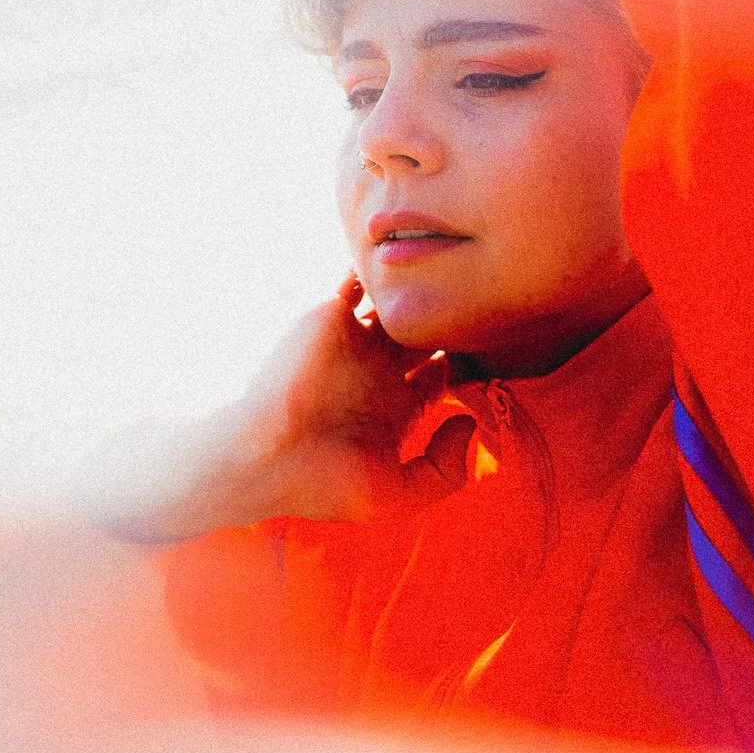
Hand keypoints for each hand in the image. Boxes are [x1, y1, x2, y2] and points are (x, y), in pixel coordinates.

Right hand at [100, 278, 476, 538]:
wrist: (261, 457)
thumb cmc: (324, 483)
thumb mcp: (398, 494)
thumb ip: (446, 469)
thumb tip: (470, 421)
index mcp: (395, 410)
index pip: (442, 375)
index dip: (468, 364)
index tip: (492, 353)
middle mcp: (377, 372)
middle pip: (428, 334)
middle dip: (453, 321)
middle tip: (484, 304)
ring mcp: (355, 343)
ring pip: (397, 304)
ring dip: (421, 290)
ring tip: (454, 271)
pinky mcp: (331, 318)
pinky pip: (357, 281)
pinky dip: (376, 267)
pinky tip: (409, 258)